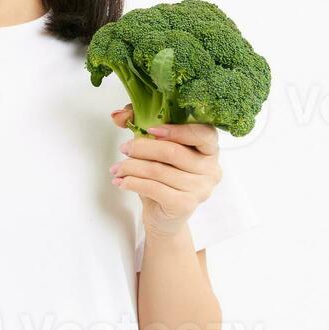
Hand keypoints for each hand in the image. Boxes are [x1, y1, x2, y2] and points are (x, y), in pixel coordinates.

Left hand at [109, 102, 222, 238]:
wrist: (163, 214)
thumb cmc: (163, 175)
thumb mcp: (154, 144)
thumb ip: (139, 121)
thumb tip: (118, 115)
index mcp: (210, 149)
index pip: (203, 133)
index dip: (176, 130)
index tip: (150, 130)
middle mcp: (211, 169)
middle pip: (173, 152)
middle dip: (142, 148)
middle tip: (124, 148)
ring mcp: (201, 189)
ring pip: (159, 170)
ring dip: (131, 167)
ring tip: (117, 168)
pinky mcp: (185, 205)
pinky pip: (154, 188)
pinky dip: (133, 183)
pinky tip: (122, 182)